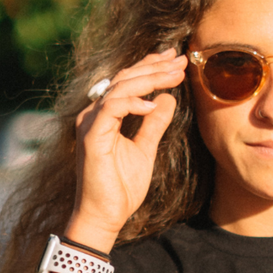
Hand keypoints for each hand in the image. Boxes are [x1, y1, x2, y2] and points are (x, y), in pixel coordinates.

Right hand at [67, 49, 187, 249]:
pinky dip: (132, 103)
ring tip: (175, 75)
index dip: (150, 66)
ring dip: (149, 79)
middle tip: (181, 60)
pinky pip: (110, 109)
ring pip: (119, 88)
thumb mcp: (146, 148)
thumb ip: (154, 123)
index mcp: (106, 114)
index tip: (175, 58)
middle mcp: (95, 113)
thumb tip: (167, 99)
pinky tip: (153, 103)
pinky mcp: (91, 137)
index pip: (128, 81)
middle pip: (125, 79)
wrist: (106, 214)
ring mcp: (90, 123)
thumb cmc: (122, 185)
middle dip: (155, 67)